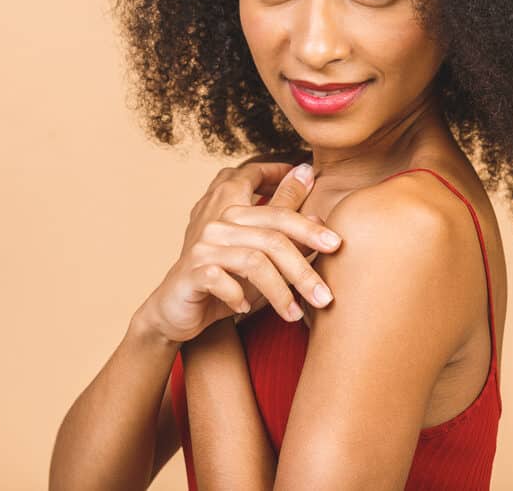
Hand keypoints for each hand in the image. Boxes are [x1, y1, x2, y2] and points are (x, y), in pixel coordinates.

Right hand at [138, 160, 341, 343]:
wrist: (177, 309)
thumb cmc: (226, 279)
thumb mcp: (260, 252)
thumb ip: (283, 223)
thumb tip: (315, 197)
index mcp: (234, 205)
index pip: (279, 205)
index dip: (308, 220)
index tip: (335, 242)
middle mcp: (218, 219)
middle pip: (274, 234)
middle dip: (304, 268)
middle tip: (326, 295)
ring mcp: (204, 244)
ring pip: (255, 261)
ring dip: (280, 292)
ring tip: (294, 315)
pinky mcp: (192, 270)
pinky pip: (225, 281)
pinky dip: (240, 297)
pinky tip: (246, 310)